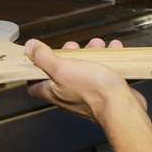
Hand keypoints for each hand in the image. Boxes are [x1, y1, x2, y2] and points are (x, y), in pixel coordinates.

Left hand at [24, 37, 146, 121]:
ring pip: (84, 69)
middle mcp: (67, 95)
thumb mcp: (62, 68)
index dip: (35, 70)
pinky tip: (113, 49)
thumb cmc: (93, 91)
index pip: (34, 84)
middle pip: (61, 72)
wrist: (121, 106)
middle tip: (74, 47)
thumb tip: (30, 47)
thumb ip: (43, 58)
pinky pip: (103, 73)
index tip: (39, 56)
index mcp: (53, 91)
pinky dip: (107, 60)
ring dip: (90, 54)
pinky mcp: (104, 93)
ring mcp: (86, 94)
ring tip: (97, 45)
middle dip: (69, 55)